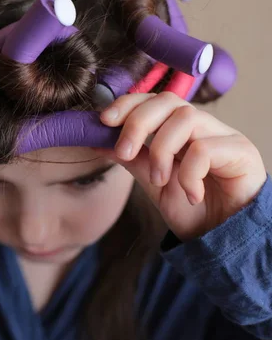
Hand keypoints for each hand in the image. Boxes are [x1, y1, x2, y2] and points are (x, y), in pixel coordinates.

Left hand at [96, 91, 266, 240]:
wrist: (221, 239)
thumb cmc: (192, 209)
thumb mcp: (153, 182)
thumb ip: (132, 159)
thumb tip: (97, 140)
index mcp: (181, 130)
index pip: (154, 100)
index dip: (128, 104)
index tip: (103, 121)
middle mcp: (203, 126)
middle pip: (168, 101)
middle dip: (138, 123)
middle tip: (124, 152)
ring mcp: (224, 136)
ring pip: (186, 118)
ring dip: (161, 151)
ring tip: (159, 181)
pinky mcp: (242, 152)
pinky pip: (205, 149)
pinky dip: (189, 174)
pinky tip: (192, 195)